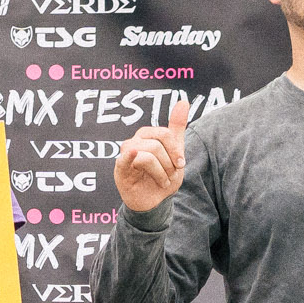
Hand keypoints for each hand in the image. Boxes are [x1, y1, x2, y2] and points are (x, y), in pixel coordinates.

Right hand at [113, 97, 189, 211]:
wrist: (155, 201)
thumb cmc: (162, 175)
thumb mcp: (174, 152)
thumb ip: (176, 128)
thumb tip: (183, 101)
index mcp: (146, 135)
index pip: (164, 134)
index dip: (175, 150)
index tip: (180, 164)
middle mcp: (133, 142)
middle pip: (156, 145)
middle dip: (168, 163)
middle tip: (170, 175)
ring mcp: (125, 156)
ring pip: (148, 155)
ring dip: (160, 173)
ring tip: (162, 181)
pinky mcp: (120, 171)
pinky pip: (125, 159)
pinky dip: (130, 155)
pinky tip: (134, 154)